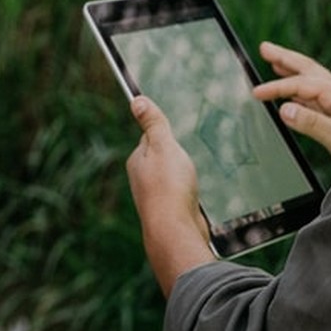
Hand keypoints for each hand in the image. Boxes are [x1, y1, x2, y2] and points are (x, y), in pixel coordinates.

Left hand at [125, 97, 215, 296]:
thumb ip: (153, 123)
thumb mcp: (163, 146)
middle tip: (187, 157)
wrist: (176, 230)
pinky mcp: (170, 211)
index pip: (150, 138)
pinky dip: (188, 191)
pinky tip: (195, 195)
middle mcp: (142, 179)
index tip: (175, 134)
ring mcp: (155, 197)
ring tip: (192, 177)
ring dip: (183, 175)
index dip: (164, 134)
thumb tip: (136, 100)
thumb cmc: (169, 186)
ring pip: (171, 177)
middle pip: (161, 158)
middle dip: (175, 155)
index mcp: (137, 161)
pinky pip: (180, 194)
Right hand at [252, 41, 330, 165]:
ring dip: (291, 67)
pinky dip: (298, 86)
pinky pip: (313, 92)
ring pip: (310, 77)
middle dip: (285, 58)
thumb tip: (285, 109)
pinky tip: (291, 90)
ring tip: (273, 60)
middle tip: (264, 48)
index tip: (256, 93)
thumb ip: (311, 123)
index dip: (276, 88)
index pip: (300, 84)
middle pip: (306, 68)